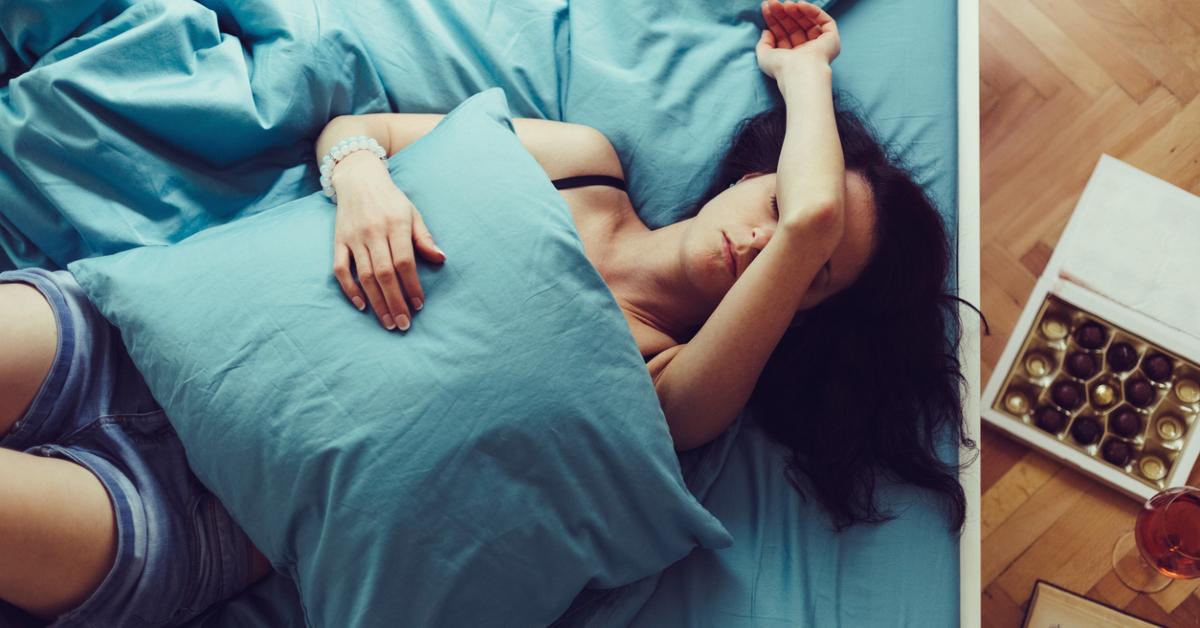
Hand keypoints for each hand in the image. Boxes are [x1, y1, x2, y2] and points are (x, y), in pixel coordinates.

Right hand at [331, 151, 445, 330]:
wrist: (358, 178)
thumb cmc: (391, 200)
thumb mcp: (412, 213)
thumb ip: (423, 237)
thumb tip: (441, 259)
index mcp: (395, 224)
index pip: (405, 262)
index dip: (412, 286)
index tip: (419, 306)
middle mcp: (373, 232)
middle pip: (385, 274)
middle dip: (395, 302)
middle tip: (404, 324)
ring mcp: (354, 238)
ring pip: (365, 276)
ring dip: (377, 302)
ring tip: (388, 322)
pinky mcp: (338, 241)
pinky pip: (341, 269)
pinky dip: (350, 289)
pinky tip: (362, 305)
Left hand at [756, 0, 840, 78]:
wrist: (799, 71)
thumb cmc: (780, 68)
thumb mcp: (764, 56)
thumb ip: (764, 43)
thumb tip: (767, 31)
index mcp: (790, 57)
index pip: (782, 34)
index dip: (774, 20)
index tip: (766, 7)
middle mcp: (805, 52)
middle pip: (794, 26)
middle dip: (782, 13)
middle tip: (773, 2)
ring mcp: (819, 46)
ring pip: (808, 22)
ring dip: (796, 10)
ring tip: (786, 4)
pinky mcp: (832, 40)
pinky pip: (824, 21)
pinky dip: (812, 11)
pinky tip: (800, 5)